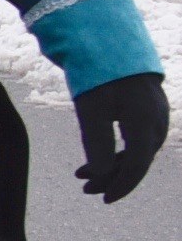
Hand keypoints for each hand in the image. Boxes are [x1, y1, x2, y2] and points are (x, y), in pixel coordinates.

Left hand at [76, 71, 165, 202]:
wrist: (111, 41)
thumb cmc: (99, 74)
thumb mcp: (91, 110)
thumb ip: (96, 143)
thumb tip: (100, 174)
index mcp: (146, 122)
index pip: (137, 164)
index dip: (122, 184)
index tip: (104, 199)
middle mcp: (157, 120)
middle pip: (138, 159)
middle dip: (112, 176)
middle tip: (85, 187)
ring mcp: (156, 114)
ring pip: (138, 149)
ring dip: (112, 164)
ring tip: (82, 174)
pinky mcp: (148, 109)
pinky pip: (137, 137)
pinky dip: (118, 149)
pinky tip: (98, 155)